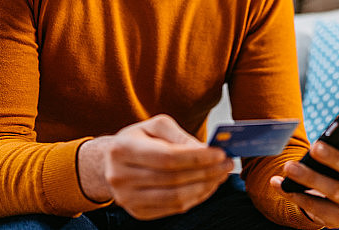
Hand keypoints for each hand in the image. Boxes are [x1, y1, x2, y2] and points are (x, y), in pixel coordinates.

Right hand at [77, 115, 232, 219]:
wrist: (110, 163)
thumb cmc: (138, 139)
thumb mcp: (155, 126)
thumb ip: (179, 135)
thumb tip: (205, 149)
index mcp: (123, 149)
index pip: (167, 157)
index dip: (196, 157)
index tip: (220, 153)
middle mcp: (120, 176)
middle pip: (173, 178)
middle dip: (206, 171)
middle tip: (227, 163)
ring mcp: (127, 198)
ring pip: (175, 197)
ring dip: (204, 187)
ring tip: (221, 175)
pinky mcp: (137, 212)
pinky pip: (173, 208)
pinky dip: (195, 198)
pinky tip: (208, 186)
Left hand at [271, 126, 338, 228]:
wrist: (329, 196)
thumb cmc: (333, 164)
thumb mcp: (337, 152)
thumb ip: (334, 143)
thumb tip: (317, 142)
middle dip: (333, 158)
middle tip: (315, 148)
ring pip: (334, 191)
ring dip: (310, 178)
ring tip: (290, 167)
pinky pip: (318, 209)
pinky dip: (297, 196)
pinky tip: (281, 185)